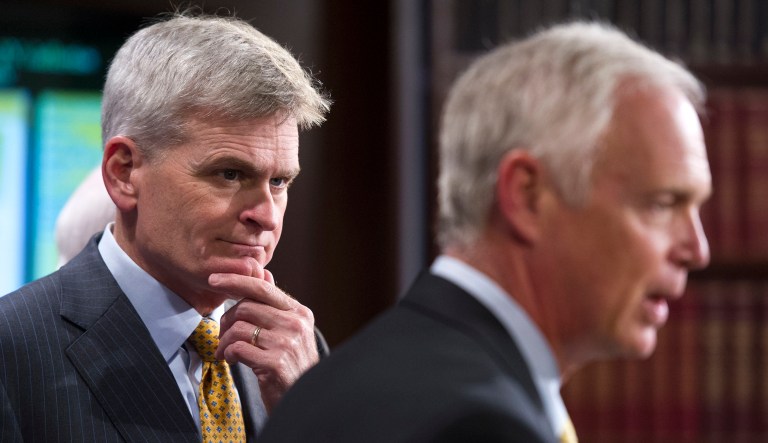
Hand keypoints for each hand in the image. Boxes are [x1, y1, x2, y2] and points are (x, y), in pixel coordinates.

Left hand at [211, 260, 318, 412]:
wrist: (304, 399)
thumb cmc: (292, 365)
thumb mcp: (289, 331)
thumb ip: (275, 304)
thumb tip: (265, 272)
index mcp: (299, 312)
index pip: (263, 288)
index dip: (236, 280)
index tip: (214, 279)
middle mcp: (296, 324)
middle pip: (246, 306)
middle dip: (226, 320)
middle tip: (222, 335)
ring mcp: (287, 343)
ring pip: (239, 327)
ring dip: (224, 341)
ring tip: (225, 352)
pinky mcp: (276, 363)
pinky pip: (238, 348)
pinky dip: (228, 353)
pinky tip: (231, 360)